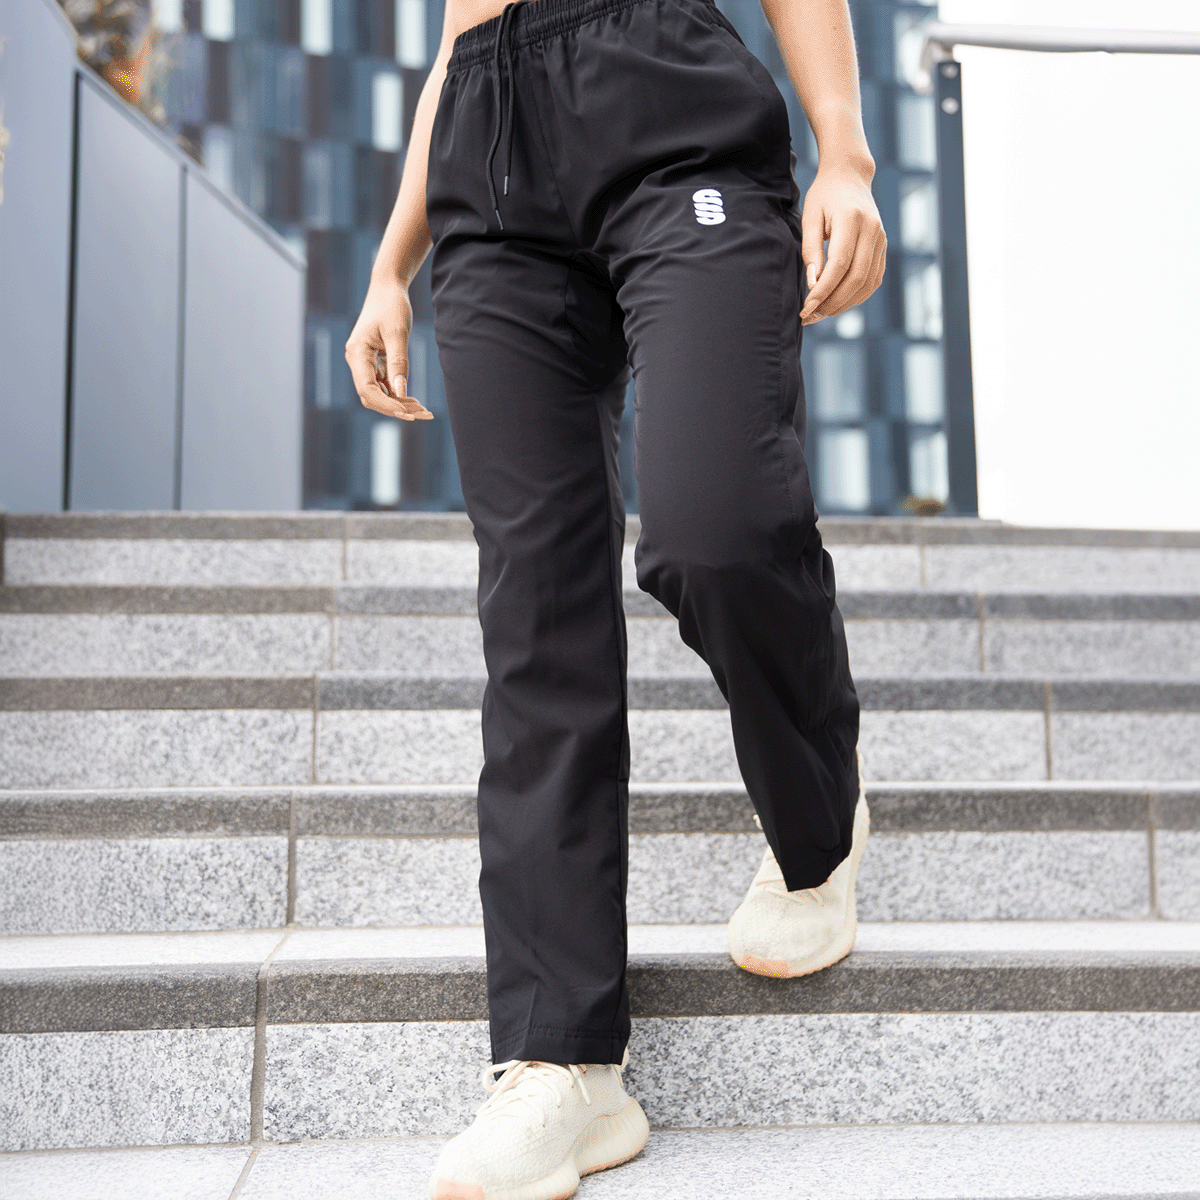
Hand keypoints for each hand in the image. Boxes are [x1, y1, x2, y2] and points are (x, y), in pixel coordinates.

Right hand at [345, 276, 433, 420]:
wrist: (387, 288)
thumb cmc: (392, 306)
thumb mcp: (398, 333)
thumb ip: (399, 363)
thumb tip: (401, 392)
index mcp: (357, 353)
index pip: (367, 390)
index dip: (387, 405)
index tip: (409, 413)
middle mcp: (357, 361)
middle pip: (371, 397)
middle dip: (395, 408)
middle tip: (423, 414)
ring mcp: (365, 363)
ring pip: (379, 394)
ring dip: (399, 404)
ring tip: (424, 411)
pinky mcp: (374, 363)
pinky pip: (384, 385)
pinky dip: (399, 394)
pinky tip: (415, 401)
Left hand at [799, 164, 886, 325]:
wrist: (849, 177)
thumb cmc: (824, 197)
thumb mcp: (810, 218)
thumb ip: (811, 251)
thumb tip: (813, 285)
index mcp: (852, 220)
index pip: (839, 265)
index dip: (823, 291)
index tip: (806, 308)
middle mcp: (872, 231)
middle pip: (856, 278)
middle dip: (832, 303)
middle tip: (810, 317)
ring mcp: (882, 239)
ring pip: (867, 283)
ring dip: (844, 304)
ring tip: (821, 313)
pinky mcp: (883, 247)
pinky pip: (873, 280)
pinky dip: (856, 296)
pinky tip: (838, 303)